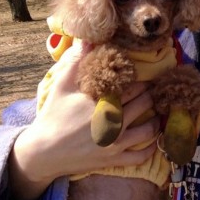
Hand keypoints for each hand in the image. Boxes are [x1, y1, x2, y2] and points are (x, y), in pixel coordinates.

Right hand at [8, 41, 158, 199]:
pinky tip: (153, 139)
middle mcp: (114, 121)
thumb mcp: (61, 86)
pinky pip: (141, 155)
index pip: (134, 85)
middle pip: (144, 103)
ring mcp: (116, 142)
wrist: (43, 152)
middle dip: (150, 95)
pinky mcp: (114, 159)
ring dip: (155, 119)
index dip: (142, 79)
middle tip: (154, 90)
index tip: (146, 76)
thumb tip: (87, 40)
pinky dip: (150, 148)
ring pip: (149, 128)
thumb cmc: (53, 116)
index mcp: (103, 101)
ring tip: (155, 111)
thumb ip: (75, 62)